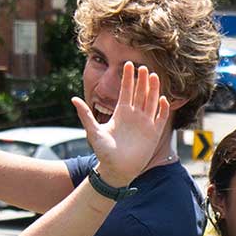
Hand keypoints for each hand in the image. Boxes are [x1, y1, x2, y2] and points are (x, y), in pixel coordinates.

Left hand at [78, 63, 171, 189]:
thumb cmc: (103, 152)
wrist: (116, 170)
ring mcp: (145, 123)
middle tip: (143, 66)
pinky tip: (162, 99)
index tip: (129, 64)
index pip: (126, 91)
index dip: (128, 78)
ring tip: (153, 76)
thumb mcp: (93, 131)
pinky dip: (163, 109)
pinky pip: (161, 118)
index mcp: (121, 112)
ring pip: (151, 102)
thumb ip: (85, 115)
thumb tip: (73, 99)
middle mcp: (134, 115)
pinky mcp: (154, 133)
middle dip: (142, 80)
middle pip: (140, 93)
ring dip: (153, 89)